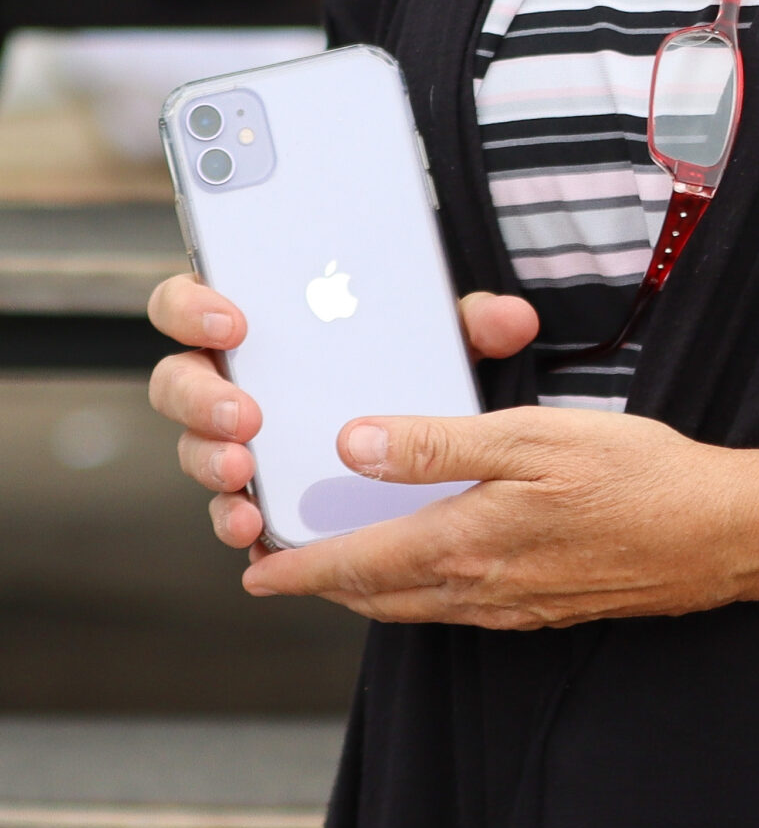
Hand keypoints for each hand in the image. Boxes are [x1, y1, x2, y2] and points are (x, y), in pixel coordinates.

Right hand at [146, 276, 540, 558]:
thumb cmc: (402, 357)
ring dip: (213, 462)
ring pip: (194, 448)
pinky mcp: (252, 491)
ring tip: (249, 472)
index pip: (194, 299)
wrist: (412, 421)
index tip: (236, 321)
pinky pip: (228, 507)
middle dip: (203, 398)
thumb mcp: (435, 334)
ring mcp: (233, 438)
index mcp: (256, 320)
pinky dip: (237, 518)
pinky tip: (258, 528)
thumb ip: (467, 319)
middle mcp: (230, 377)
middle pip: (178, 380)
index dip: (198, 306)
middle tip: (248, 414)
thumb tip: (512, 319)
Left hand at [238, 404, 758, 627]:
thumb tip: (354, 446)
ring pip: (419, 608)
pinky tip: (438, 567)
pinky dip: (425, 593)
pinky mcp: (547, 610)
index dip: (299, 569)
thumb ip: (439, 445)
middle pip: (378, 596)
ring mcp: (516, 608)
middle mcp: (481, 591)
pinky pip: (462, 610)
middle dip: (326, 585)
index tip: (255, 572)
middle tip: (286, 567)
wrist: (719, 535)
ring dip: (373, 591)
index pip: (356, 565)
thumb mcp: (532, 437)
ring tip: (346, 568)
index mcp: (465, 545)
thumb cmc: (634, 475)